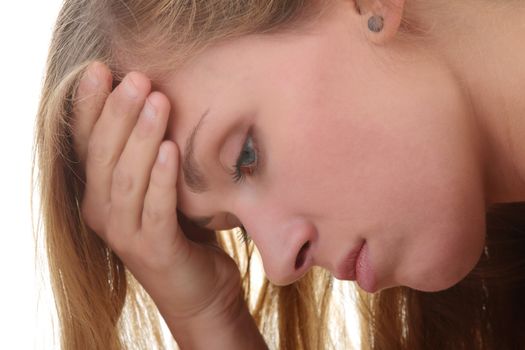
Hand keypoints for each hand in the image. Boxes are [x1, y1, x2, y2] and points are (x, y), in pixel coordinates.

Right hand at [71, 61, 241, 323]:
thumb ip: (150, 153)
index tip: (100, 69)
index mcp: (98, 192)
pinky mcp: (154, 251)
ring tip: (158, 100)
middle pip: (103, 155)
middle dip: (119, 113)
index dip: (89, 106)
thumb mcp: (158, 186)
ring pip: (126, 178)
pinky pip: (156, 209)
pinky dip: (163, 179)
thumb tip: (157, 95)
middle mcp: (102, 212)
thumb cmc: (181, 228)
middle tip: (138, 78)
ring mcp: (124, 234)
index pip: (86, 143)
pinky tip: (173, 150)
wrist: (198, 289)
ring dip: (142, 137)